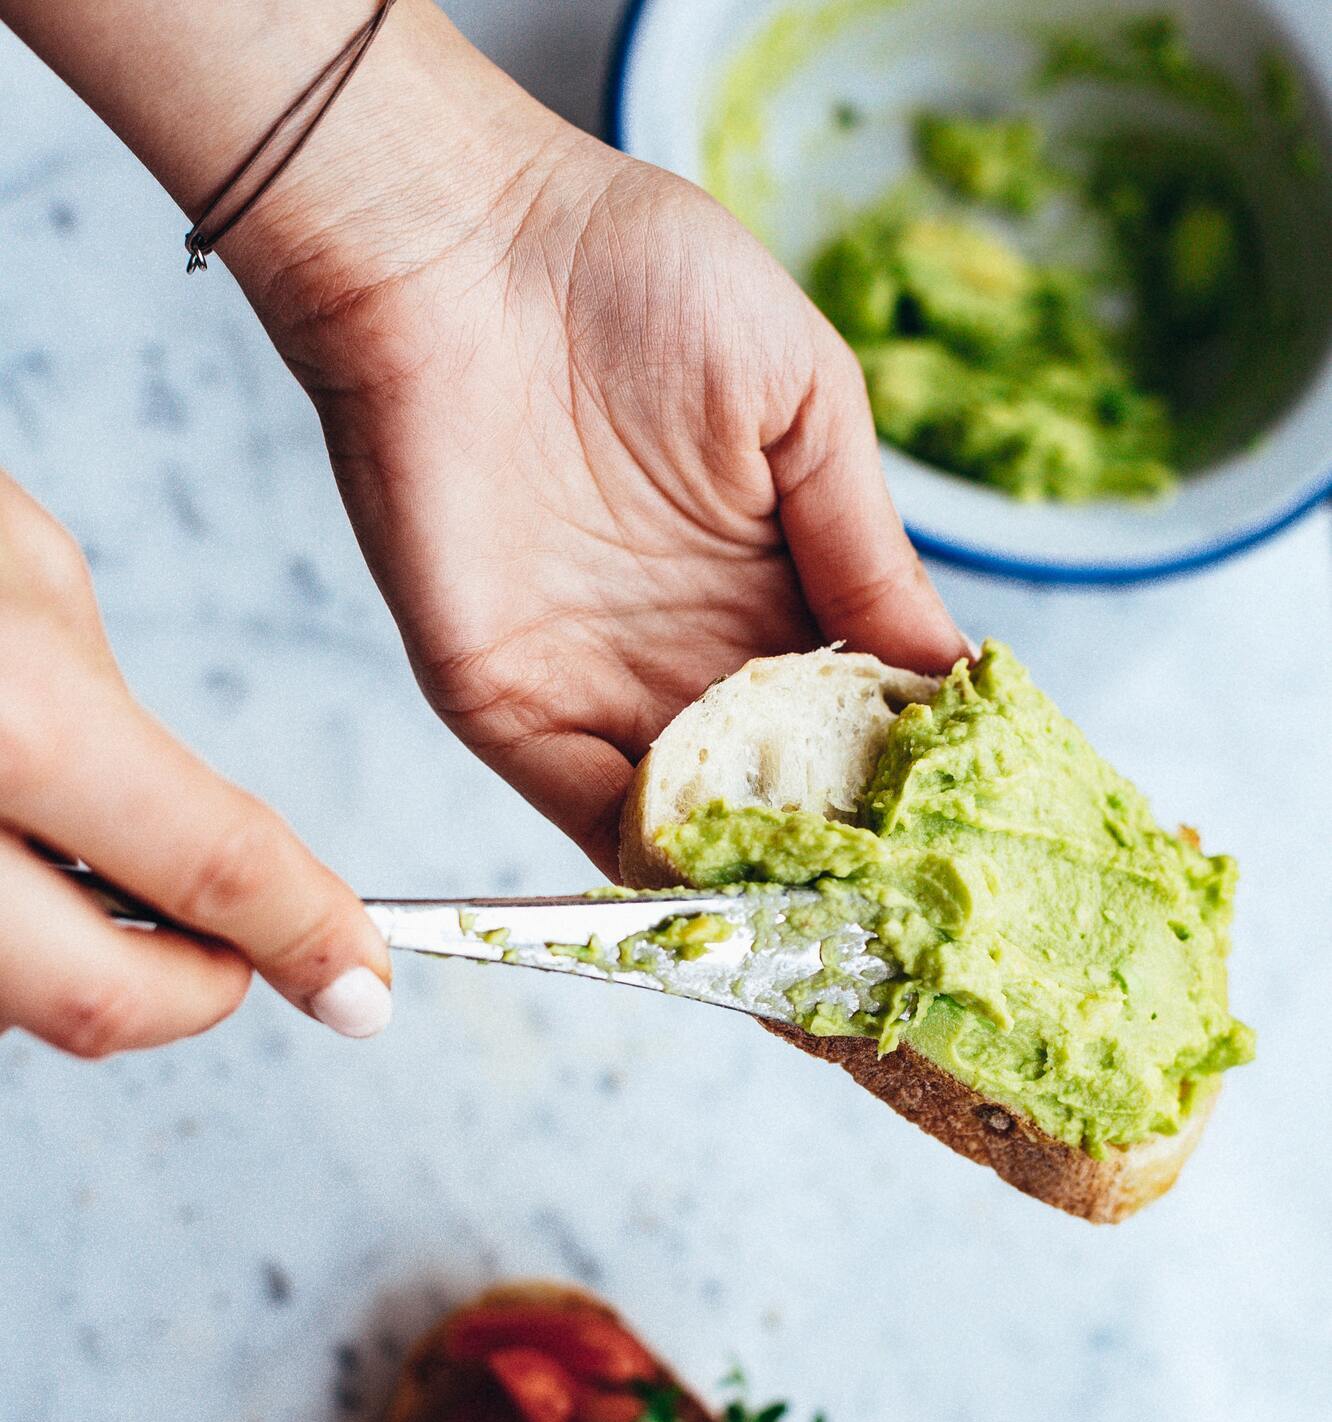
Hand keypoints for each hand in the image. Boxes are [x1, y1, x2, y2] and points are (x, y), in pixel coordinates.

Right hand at [0, 472, 391, 1055]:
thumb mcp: (22, 567)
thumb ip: (112, 722)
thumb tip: (172, 851)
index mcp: (3, 716)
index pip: (210, 866)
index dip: (308, 933)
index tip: (361, 982)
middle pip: (91, 1002)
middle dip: (193, 994)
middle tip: (240, 959)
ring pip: (2, 1008)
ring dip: (75, 971)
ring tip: (91, 876)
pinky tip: (9, 868)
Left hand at [243, 16, 969, 873]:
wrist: (453, 246)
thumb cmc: (631, 276)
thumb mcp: (804, 398)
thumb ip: (870, 543)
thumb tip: (955, 670)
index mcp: (770, 587)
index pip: (853, 715)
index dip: (910, 778)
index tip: (976, 834)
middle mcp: (688, 656)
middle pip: (780, 793)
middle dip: (844, 863)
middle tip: (919, 926)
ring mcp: (597, 693)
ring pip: (694, 832)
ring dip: (762, 889)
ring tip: (844, 947)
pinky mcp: (505, 711)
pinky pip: (589, 825)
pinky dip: (661, 878)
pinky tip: (737, 911)